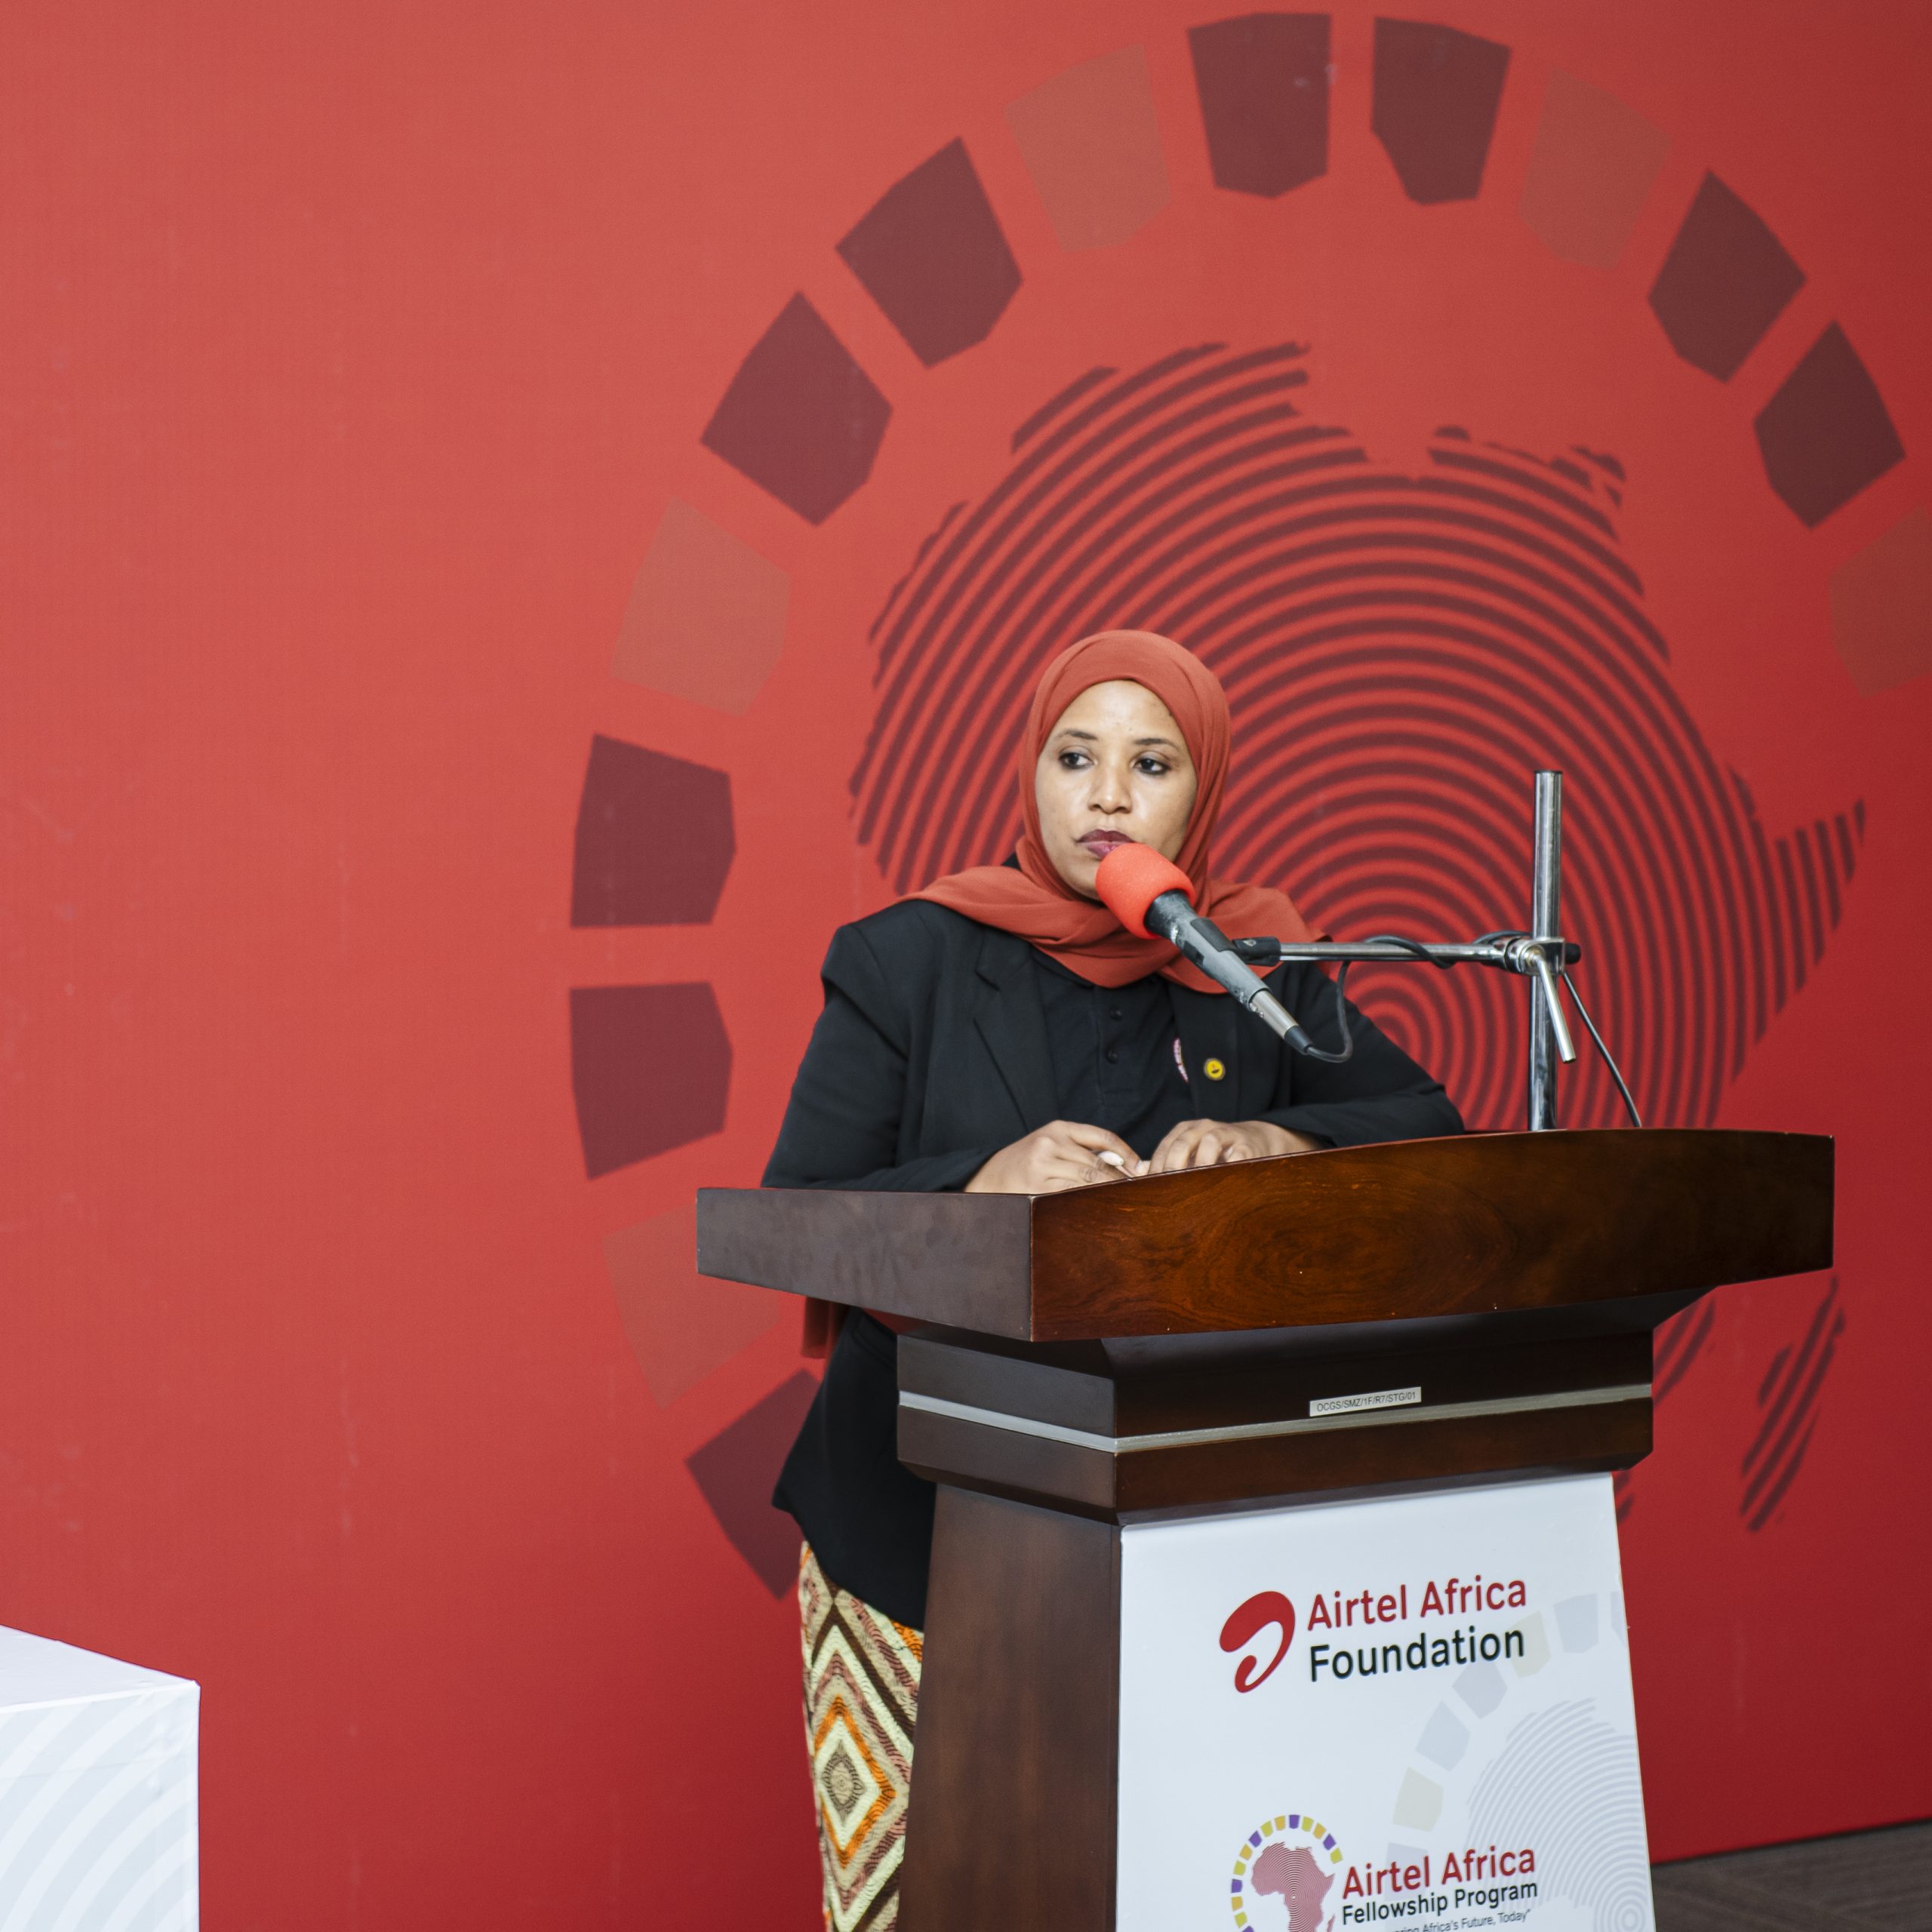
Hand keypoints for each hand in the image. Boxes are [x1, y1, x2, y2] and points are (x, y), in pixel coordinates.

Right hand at [965, 1120, 1146, 1194]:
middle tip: (1139, 1191)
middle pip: (1098, 1162)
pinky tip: (1099, 1207)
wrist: (990, 1176)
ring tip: (1123, 1201)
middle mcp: (1050, 1142)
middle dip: (1120, 1178)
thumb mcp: (1052, 1144)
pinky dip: (1089, 1200)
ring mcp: (1042, 1164)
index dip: (1126, 1153)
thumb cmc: (1028, 1161)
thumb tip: (1127, 1165)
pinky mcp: (1037, 1186)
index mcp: (1058, 1128)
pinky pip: (1072, 1194)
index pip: (1102, 1136)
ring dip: (1108, 1191)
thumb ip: (1083, 1149)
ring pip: (1087, 1180)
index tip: (1140, 1168)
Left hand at [1147, 1118, 1321, 1173]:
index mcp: (1186, 1130)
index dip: (1156, 1167)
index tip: (1148, 1188)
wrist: (1256, 1140)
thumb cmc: (1217, 1152)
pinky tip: (1222, 1182)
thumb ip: (1170, 1162)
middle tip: (1166, 1189)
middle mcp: (1204, 1128)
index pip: (1165, 1147)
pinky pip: (1238, 1155)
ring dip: (1201, 1163)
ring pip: (1210, 1143)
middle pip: (1183, 1142)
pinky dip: (1229, 1166)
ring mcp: (1227, 1133)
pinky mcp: (1247, 1145)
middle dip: (1172, 1166)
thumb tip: (1141, 1176)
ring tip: (1193, 1184)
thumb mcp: (1192, 1153)